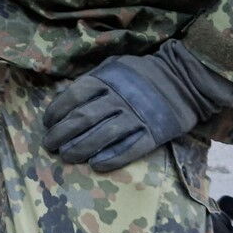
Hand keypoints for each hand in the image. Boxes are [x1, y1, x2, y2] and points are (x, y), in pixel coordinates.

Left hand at [42, 40, 232, 171]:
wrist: (184, 80)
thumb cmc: (142, 74)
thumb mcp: (115, 66)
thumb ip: (93, 80)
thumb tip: (66, 97)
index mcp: (107, 80)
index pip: (74, 96)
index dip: (57, 111)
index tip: (47, 123)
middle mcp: (118, 98)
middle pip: (83, 119)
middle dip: (62, 134)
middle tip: (50, 145)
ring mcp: (136, 116)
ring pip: (102, 136)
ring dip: (81, 148)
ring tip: (67, 157)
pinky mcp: (152, 133)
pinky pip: (129, 149)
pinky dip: (111, 158)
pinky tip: (96, 165)